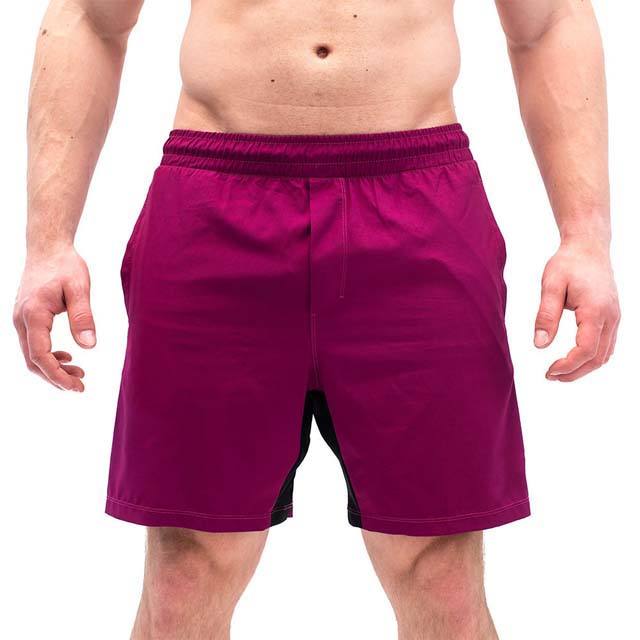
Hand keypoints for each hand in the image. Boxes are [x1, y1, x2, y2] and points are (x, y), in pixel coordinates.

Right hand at [13, 246, 95, 391]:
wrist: (47, 248)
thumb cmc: (64, 265)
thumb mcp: (79, 287)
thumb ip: (83, 316)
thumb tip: (89, 346)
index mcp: (33, 314)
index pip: (40, 355)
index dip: (57, 375)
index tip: (77, 386)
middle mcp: (21, 320)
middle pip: (33, 361)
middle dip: (56, 377)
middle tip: (81, 385)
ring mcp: (21, 320)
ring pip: (32, 355)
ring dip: (53, 368)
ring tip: (79, 374)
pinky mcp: (26, 319)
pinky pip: (33, 345)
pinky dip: (49, 357)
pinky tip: (68, 357)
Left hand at [534, 241, 619, 381]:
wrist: (588, 248)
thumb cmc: (568, 264)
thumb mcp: (550, 286)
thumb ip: (546, 316)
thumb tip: (540, 345)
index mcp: (596, 311)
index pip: (586, 350)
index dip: (568, 366)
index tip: (548, 371)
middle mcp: (611, 317)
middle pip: (598, 357)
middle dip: (574, 372)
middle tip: (550, 376)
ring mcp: (615, 318)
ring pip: (605, 354)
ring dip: (584, 368)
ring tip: (559, 372)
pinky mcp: (612, 317)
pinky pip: (607, 345)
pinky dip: (592, 358)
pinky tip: (574, 360)